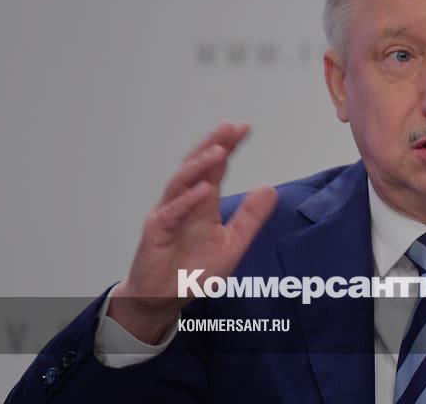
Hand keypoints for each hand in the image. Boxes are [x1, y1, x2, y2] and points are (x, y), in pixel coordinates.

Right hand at [108, 122, 277, 342]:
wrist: (165, 299)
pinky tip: (204, 189)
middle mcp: (184, 202)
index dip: (228, 146)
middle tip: (229, 128)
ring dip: (200, 166)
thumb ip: (250, 217)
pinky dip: (187, 200)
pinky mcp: (156, 232)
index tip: (244, 127)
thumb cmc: (194, 270)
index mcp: (203, 202)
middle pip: (197, 166)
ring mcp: (168, 214)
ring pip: (182, 182)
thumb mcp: (233, 243)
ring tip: (219, 150)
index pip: (216, 168)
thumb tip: (269, 189)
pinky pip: (172, 212)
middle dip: (213, 145)